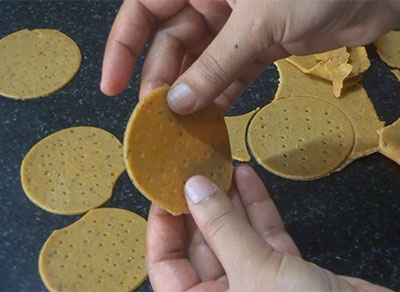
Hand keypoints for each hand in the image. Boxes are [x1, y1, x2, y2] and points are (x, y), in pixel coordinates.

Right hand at [101, 0, 399, 112]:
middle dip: (162, 81)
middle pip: (172, 43)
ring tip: (180, 129)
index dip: (123, 46)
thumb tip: (176, 102)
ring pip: (201, 63)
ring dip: (191, 95)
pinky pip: (231, 73)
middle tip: (157, 120)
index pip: (143, 9)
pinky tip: (210, 121)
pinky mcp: (260, 44)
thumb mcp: (255, 22)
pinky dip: (221, 96)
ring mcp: (236, 24)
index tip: (111, 85)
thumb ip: (214, 64)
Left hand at [146, 164, 391, 291]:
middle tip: (194, 167)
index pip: (166, 264)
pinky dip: (256, 206)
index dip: (162, 227)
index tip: (164, 189)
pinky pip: (264, 235)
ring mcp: (257, 283)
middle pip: (202, 244)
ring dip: (228, 199)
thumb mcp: (254, 273)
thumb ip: (223, 229)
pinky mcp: (286, 272)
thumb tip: (194, 188)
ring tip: (218, 164)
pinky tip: (245, 176)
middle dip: (200, 204)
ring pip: (234, 234)